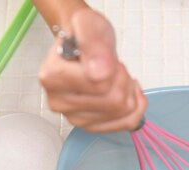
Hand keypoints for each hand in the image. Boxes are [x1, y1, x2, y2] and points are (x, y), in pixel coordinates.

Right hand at [38, 8, 146, 131]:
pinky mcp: (89, 126)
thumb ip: (92, 43)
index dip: (115, 69)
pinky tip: (126, 91)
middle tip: (113, 66)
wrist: (82, 42)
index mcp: (53, 77)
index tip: (106, 57)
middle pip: (115, 102)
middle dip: (124, 80)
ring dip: (129, 91)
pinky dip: (135, 106)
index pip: (102, 85)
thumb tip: (99, 72)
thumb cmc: (84, 33)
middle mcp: (58, 102)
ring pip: (123, 113)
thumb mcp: (88, 23)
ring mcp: (73, 117)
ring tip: (115, 77)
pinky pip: (127, 123)